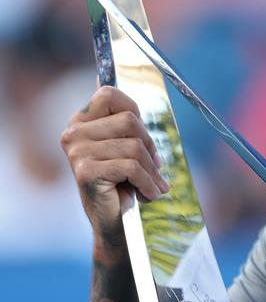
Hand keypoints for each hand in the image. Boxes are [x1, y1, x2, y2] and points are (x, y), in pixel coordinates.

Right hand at [60, 85, 168, 243]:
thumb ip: (120, 118)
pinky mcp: (85, 172)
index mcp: (80, 122)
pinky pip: (131, 166)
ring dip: (152, 170)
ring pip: (134, 146)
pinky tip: (149, 194)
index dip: (134, 112)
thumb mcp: (125, 147)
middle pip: (129, 121)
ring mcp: (76, 152)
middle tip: (155, 168)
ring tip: (152, 185)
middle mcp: (73, 133)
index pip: (109, 93)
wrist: (115, 225)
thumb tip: (110, 76)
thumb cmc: (123, 184)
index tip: (143, 138)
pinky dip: (148, 182)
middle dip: (150, 147)